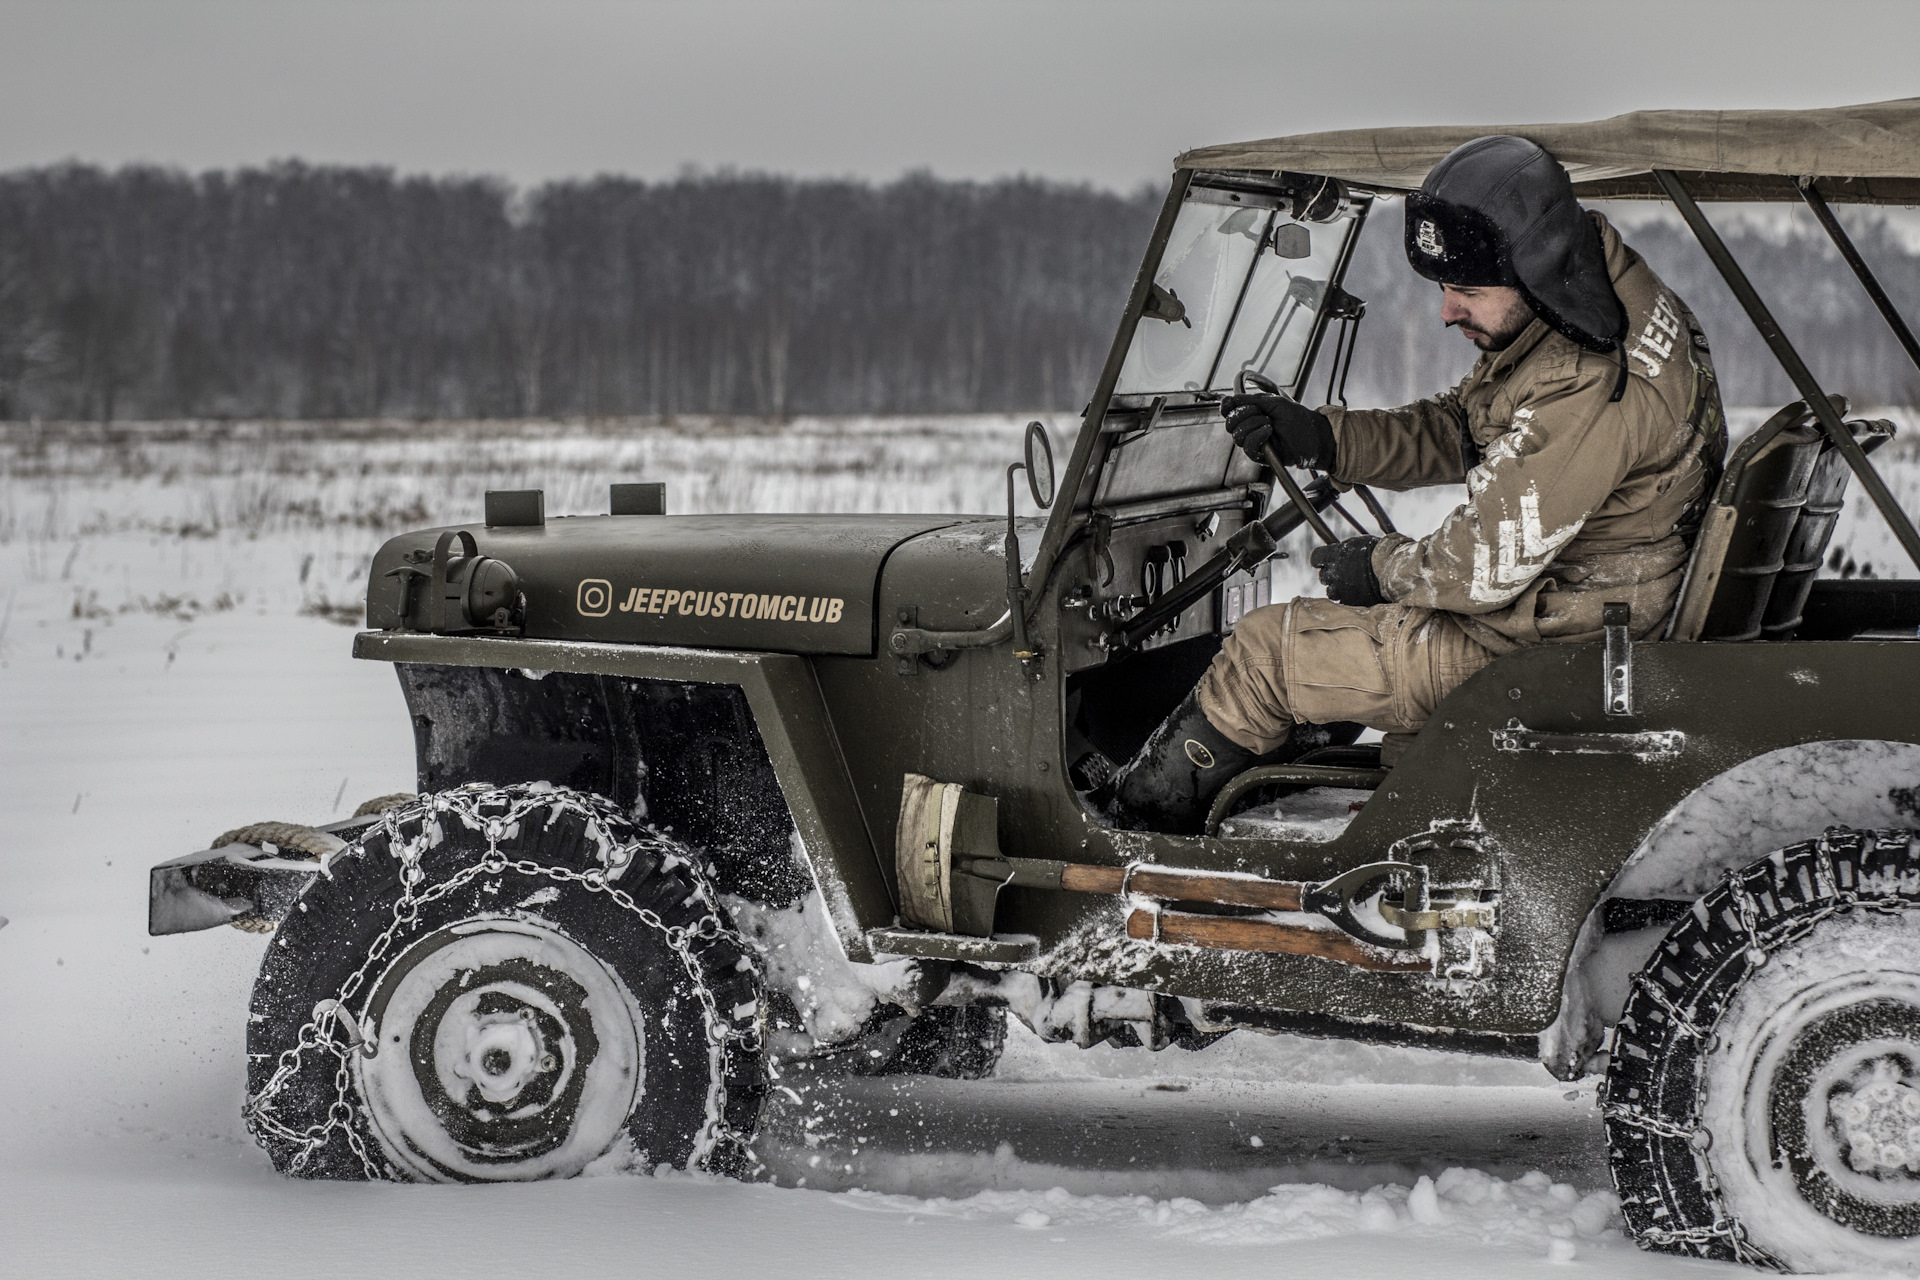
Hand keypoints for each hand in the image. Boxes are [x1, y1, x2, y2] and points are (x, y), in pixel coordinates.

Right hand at [1219, 393, 1336, 469]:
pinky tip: (1268, 431)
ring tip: (1269, 422)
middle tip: (1259, 411)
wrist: (1313, 435)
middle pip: (1230, 424)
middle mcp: (1250, 429)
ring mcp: (1254, 443)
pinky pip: (1248, 448)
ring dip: (1253, 425)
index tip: (1229, 403)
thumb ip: (1251, 400)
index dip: (1227, 407)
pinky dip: (1256, 436)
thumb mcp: (1274, 402)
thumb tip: (1232, 399)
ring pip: (1237, 435)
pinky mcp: (1260, 456)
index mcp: (1251, 415)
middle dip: (1242, 414)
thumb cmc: (1298, 419)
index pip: (1230, 412)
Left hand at [1309, 536, 1383, 606]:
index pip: (1316, 559)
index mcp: (1332, 556)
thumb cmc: (1378, 552)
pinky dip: (1349, 599)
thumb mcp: (1357, 544)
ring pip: (1331, 592)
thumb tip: (1339, 553)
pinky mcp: (1349, 601)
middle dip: (1331, 577)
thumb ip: (1343, 551)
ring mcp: (1339, 589)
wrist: (1391, 568)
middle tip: (1344, 575)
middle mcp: (1332, 573)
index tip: (1327, 562)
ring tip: (1353, 586)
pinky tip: (1359, 594)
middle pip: (1323, 577)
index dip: (1321, 561)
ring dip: (1338, 590)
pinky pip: (1343, 602)